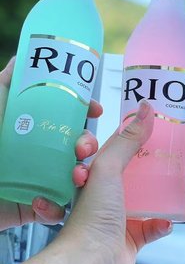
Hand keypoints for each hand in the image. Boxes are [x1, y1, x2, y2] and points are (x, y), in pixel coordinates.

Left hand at [0, 57, 100, 229]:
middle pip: (77, 145)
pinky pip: (56, 208)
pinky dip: (57, 207)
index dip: (86, 112)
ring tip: (75, 175)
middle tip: (84, 147)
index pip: (69, 117)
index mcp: (34, 128)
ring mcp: (38, 180)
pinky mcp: (32, 207)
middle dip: (88, 144)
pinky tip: (48, 200)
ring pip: (74, 176)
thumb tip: (24, 55)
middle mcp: (40, 152)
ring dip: (82, 176)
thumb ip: (8, 81)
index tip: (97, 110)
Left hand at [59, 101, 184, 263]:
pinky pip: (154, 226)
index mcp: (99, 172)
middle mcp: (109, 191)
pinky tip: (169, 220)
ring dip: (169, 190)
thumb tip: (146, 108)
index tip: (157, 122)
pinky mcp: (133, 237)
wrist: (90, 262)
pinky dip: (164, 222)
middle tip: (178, 152)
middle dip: (159, 162)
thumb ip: (128, 139)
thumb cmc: (92, 214)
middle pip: (139, 170)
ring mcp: (121, 214)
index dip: (137, 133)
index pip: (120, 145)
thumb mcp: (109, 167)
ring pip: (151, 196)